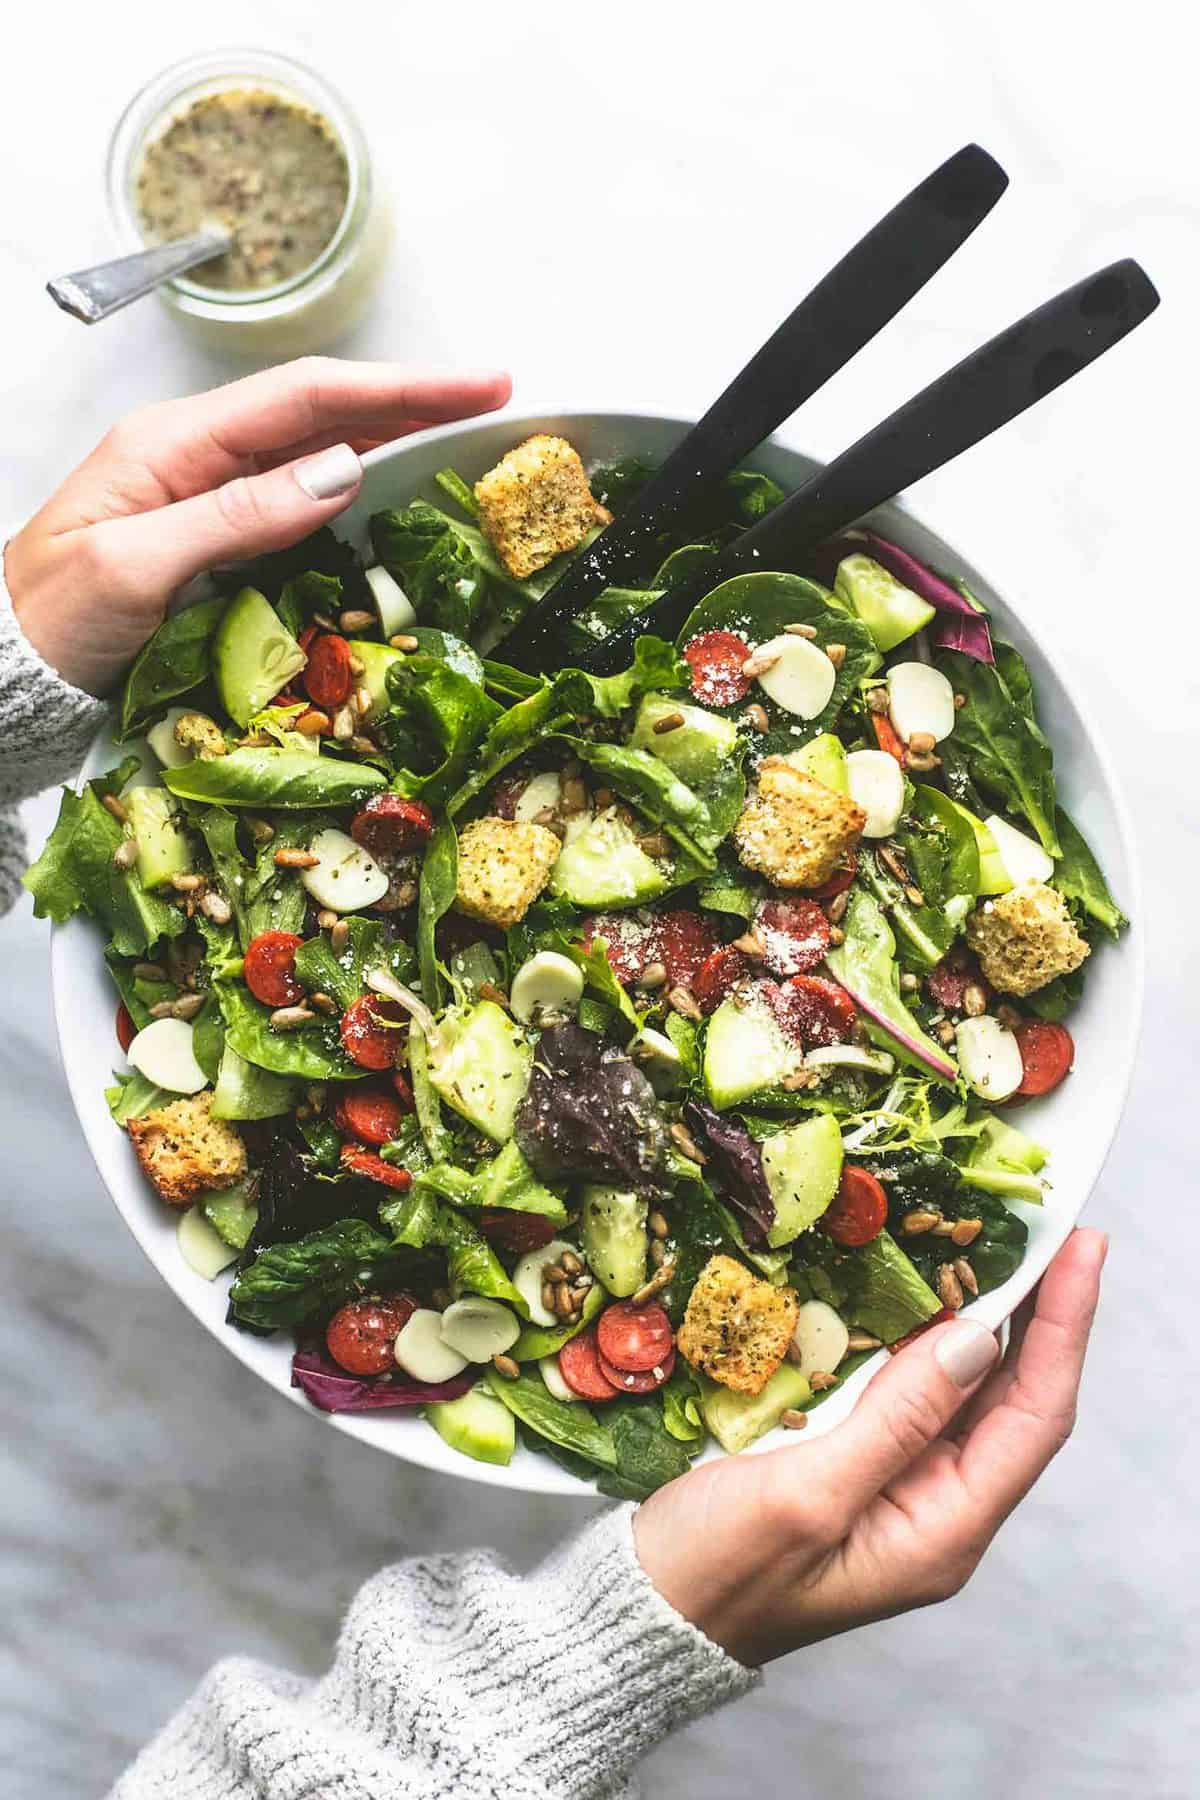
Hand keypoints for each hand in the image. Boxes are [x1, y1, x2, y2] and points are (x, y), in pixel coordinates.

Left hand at [3, 358, 510, 696]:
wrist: (3, 668)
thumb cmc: (50, 620)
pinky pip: (298, 494)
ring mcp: (204, 491)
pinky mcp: (212, 533)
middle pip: (322, 409)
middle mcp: (195, 454)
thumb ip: (237, 517)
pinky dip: (358, 479)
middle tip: (494, 396)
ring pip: (316, 446)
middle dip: (411, 396)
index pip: (307, 396)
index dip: (399, 387)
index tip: (474, 385)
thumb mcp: (136, 569)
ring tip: (464, 427)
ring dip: (392, 432)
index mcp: (174, 443)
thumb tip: (340, 472)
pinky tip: (396, 482)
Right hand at [635, 1229, 1105, 1666]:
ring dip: (983, 1320)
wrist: (643, 1610)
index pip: (1033, 1416)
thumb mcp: (807, 1494)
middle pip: (1012, 1400)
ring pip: (963, 1392)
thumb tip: (974, 1340)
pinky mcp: (853, 1464)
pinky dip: (922, 1338)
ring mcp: (895, 1487)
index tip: (1080, 1250)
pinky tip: (919, 1295)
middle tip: (1051, 1230)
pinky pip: (908, 1393)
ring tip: (998, 1246)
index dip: (1064, 1329)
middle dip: (1039, 1315)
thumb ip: (894, 1420)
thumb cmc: (718, 1571)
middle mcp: (934, 1509)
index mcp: (941, 1531)